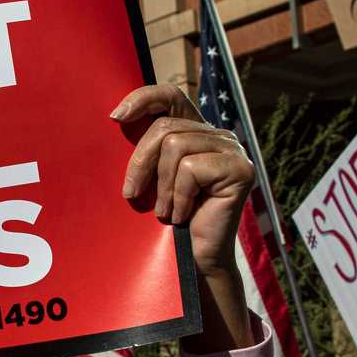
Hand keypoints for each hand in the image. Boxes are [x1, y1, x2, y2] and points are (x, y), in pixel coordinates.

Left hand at [113, 84, 252, 274]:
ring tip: (166, 211)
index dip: (144, 98)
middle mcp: (219, 135)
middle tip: (131, 193)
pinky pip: (191, 169)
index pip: (171, 97)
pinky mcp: (240, 169)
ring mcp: (233, 150)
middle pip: (166, 127)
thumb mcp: (152, 176)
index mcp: (197, 131)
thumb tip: (116, 116)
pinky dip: (179, 197)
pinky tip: (183, 216)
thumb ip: (147, 148)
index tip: (116, 117)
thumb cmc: (171, 218)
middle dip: (141, 161)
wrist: (196, 259)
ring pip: (176, 146)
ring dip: (163, 187)